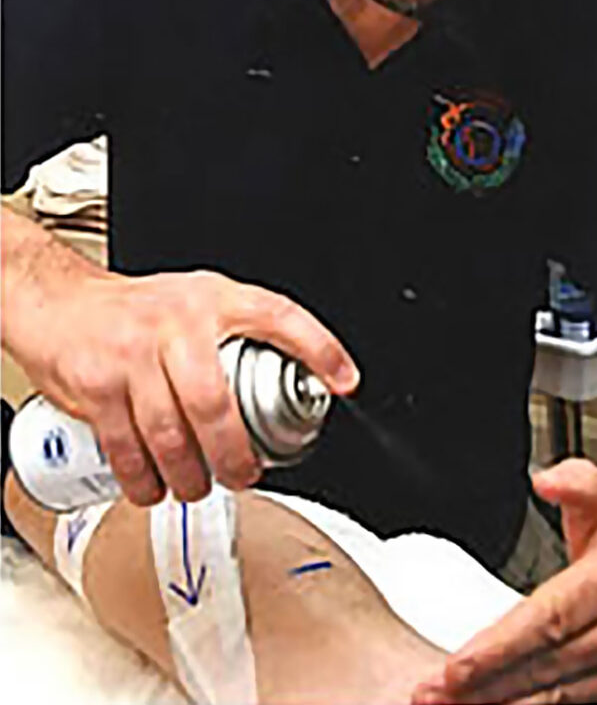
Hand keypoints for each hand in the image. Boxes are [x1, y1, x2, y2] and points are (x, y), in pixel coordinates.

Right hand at [15, 267, 358, 506]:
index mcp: (213, 300)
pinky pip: (126, 449)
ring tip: (198, 486)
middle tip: (244, 474)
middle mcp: (177, 323)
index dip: (317, 347)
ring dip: (190, 476)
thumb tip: (293, 379)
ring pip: (171, 435)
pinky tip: (153, 487)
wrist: (62, 304)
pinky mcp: (97, 385)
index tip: (344, 380)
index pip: (277, 315)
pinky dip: (144, 481)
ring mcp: (134, 354)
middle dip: (234, 454)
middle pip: (215, 402)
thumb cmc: (138, 311)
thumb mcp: (197, 302)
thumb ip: (236, 335)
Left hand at [412, 459, 596, 703]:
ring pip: (562, 695)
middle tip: (438, 692)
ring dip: (506, 704)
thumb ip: (576, 479)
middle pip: (550, 664)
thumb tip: (546, 480)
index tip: (459, 664)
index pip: (552, 619)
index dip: (502, 645)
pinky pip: (578, 704)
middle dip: (489, 683)